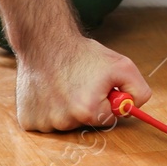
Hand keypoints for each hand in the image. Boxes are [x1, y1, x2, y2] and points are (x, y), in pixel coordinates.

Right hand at [14, 35, 151, 131]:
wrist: (45, 42)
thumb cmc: (82, 53)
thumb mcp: (122, 65)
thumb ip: (138, 90)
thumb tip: (136, 109)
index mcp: (88, 112)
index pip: (108, 120)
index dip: (107, 102)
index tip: (99, 88)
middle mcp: (63, 122)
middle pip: (85, 123)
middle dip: (87, 106)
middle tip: (80, 83)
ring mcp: (43, 123)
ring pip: (64, 123)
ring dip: (65, 108)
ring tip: (62, 85)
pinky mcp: (27, 121)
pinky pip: (44, 122)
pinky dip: (47, 109)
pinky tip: (48, 91)